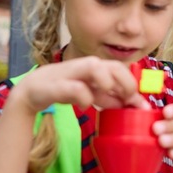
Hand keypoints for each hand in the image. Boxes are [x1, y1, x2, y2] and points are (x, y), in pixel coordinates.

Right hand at [15, 56, 149, 113]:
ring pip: (95, 67)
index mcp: (96, 68)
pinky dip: (84, 98)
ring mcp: (72, 73)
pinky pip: (76, 88)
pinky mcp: (57, 84)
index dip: (133, 87)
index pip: (121, 70)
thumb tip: (130, 105)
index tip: (140, 106)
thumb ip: (108, 98)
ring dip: (107, 83)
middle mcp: (86, 66)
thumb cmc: (64, 89)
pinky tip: (85, 106)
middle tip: (128, 102)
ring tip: (107, 98)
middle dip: (126, 84)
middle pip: (114, 65)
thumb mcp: (91, 95)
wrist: (33, 91)